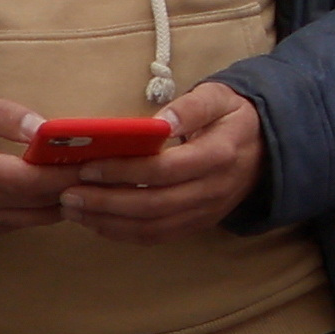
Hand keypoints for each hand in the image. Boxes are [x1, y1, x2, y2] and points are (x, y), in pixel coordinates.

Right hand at [0, 88, 80, 235]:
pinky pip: (26, 222)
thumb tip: (43, 128)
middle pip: (38, 201)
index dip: (62, 173)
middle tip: (102, 167)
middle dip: (72, 185)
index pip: (27, 180)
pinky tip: (61, 189)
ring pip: (38, 217)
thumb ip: (5, 114)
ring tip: (87, 177)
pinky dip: (47, 208)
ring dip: (64, 199)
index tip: (93, 160)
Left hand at [61, 80, 264, 243]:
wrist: (266, 147)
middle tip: (68, 195)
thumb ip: (191, 106)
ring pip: (154, 226)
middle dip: (106, 202)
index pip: (166, 169)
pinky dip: (124, 234)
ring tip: (73, 210)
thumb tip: (161, 121)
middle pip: (155, 204)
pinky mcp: (199, 223)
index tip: (88, 166)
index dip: (125, 171)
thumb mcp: (219, 97)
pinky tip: (97, 223)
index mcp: (219, 154)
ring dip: (109, 222)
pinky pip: (159, 236)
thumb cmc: (232, 117)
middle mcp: (214, 189)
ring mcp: (207, 211)